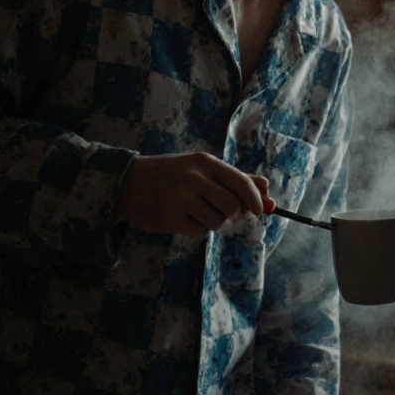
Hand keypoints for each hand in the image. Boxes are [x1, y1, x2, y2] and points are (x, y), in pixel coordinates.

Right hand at [115, 151, 269, 237]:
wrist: (128, 183)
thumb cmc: (171, 174)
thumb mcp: (201, 168)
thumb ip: (233, 178)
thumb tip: (266, 187)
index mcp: (205, 163)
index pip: (242, 182)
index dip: (256, 199)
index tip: (261, 210)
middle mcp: (194, 179)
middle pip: (233, 206)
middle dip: (235, 214)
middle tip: (226, 212)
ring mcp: (181, 199)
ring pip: (218, 221)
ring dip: (215, 222)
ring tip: (199, 211)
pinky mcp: (170, 218)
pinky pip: (200, 232)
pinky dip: (199, 229)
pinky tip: (186, 218)